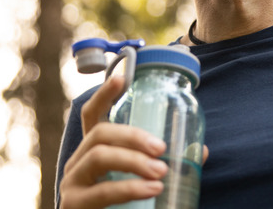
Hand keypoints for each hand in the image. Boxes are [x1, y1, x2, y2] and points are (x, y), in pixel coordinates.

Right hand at [58, 75, 168, 208]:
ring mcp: (72, 184)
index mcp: (93, 152)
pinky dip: (130, 188)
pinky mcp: (74, 206)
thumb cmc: (121, 207)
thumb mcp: (141, 182)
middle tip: (161, 148)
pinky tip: (152, 189)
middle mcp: (77, 163)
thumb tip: (201, 153)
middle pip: (100, 133)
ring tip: (161, 172)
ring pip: (99, 157)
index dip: (104, 95)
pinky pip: (101, 191)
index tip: (122, 77)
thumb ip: (164, 166)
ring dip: (133, 160)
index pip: (92, 116)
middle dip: (132, 135)